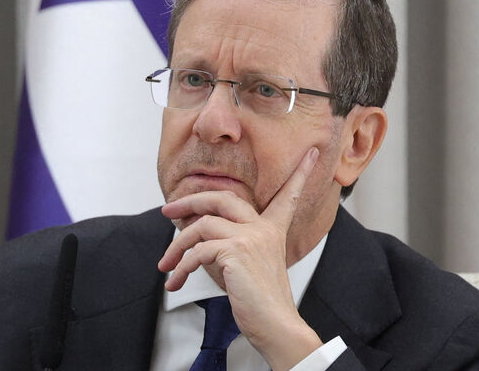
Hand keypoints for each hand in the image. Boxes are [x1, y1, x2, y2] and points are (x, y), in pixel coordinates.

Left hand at [157, 147, 323, 370]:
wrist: (275, 325)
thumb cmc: (261, 301)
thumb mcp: (249, 265)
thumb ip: (231, 244)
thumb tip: (196, 232)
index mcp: (273, 230)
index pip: (287, 195)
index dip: (300, 173)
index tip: (312, 154)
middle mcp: (263, 229)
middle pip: (222, 197)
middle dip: (190, 200)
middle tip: (167, 210)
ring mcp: (250, 238)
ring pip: (201, 225)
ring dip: (176, 245)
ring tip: (166, 264)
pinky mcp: (236, 252)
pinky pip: (197, 251)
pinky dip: (180, 266)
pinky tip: (176, 280)